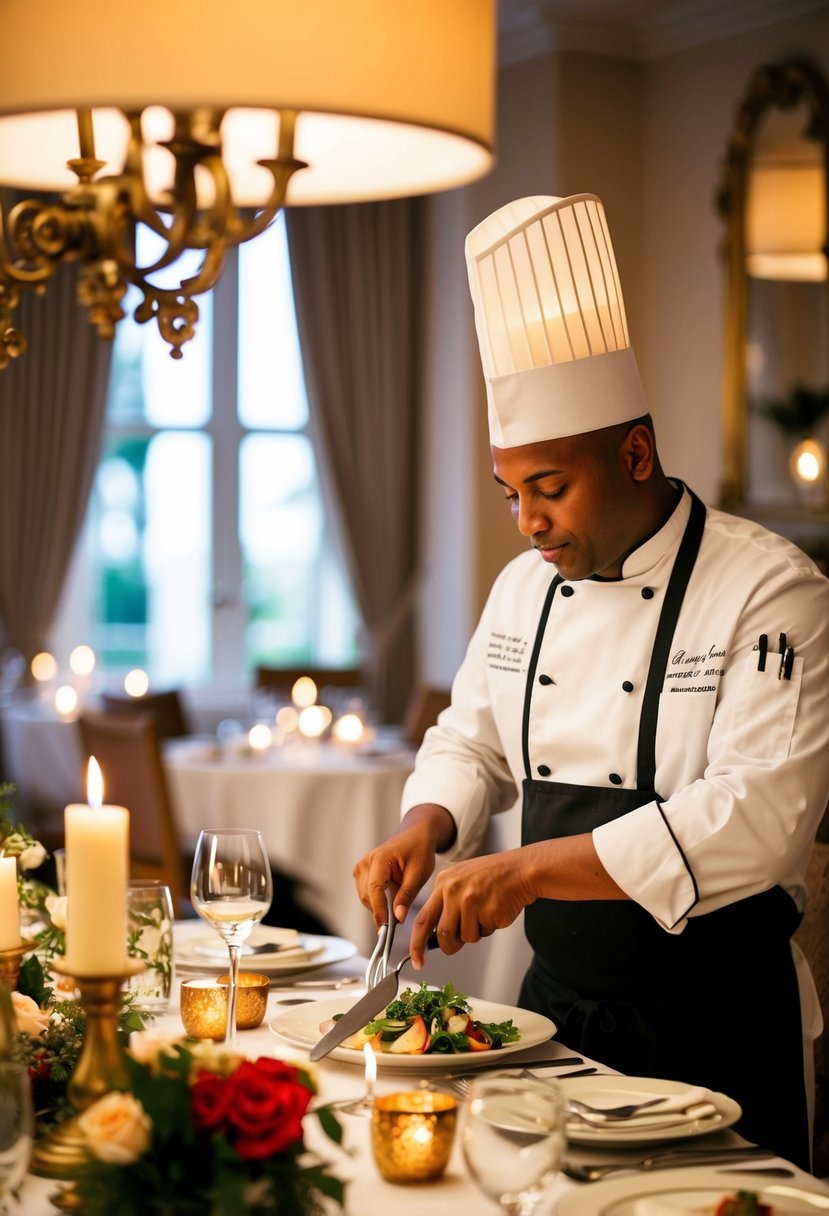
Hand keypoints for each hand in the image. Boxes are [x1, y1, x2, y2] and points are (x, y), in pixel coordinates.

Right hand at [353, 804, 455, 927]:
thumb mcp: (419, 874)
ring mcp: (361, 866)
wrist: (416, 835)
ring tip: (399, 906)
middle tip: (399, 922)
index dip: (379, 911)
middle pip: (367, 896)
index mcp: (379, 858)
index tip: (385, 929)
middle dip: (381, 911)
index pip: (374, 890)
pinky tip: (391, 899)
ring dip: (379, 906)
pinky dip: (377, 901)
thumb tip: (398, 918)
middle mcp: (365, 862)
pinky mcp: (362, 872)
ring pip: (365, 897)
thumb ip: (407, 896)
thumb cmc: (419, 850)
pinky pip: (366, 893)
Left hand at [409, 847, 534, 967]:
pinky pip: (482, 933)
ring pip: (464, 937)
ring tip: (483, 914)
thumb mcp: (461, 880)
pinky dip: (488, 929)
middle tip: (455, 946)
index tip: (417, 959)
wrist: (520, 870)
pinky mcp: (486, 911)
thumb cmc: (493, 877)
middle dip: (449, 946)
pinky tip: (494, 911)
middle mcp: (452, 890)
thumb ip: (446, 902)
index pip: (422, 918)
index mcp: (443, 882)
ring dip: (474, 934)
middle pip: (442, 934)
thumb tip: (434, 933)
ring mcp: (469, 901)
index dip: (416, 943)